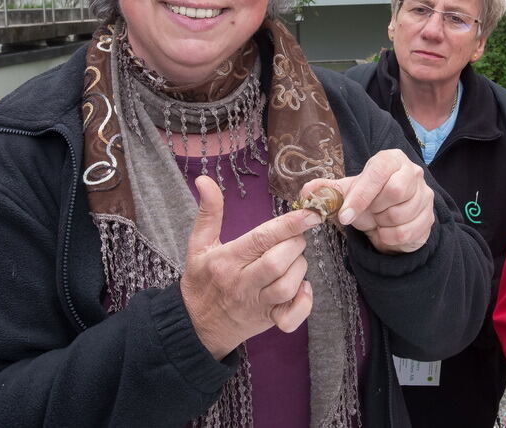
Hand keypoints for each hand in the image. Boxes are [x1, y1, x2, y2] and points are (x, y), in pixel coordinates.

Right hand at [180, 175, 321, 359]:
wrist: (194, 326)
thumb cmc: (201, 280)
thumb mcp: (199, 244)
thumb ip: (209, 212)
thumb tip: (204, 179)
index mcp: (226, 260)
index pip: (261, 239)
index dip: (290, 224)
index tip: (311, 213)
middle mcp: (241, 283)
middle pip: (278, 262)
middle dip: (295, 245)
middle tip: (294, 239)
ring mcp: (255, 304)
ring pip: (287, 286)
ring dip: (300, 270)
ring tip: (293, 261)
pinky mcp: (267, 321)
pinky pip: (291, 317)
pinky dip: (303, 303)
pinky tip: (301, 289)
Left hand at [300, 149, 433, 254]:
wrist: (386, 221)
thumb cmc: (366, 201)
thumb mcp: (345, 194)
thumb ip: (326, 191)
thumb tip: (306, 192)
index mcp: (391, 159)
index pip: (378, 172)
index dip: (361, 195)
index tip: (345, 215)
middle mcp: (412, 172)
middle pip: (395, 191)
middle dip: (375, 209)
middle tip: (368, 213)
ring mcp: (425, 194)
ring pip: (401, 214)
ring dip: (382, 224)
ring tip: (378, 220)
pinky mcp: (430, 217)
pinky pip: (408, 232)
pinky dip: (390, 238)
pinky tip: (386, 232)